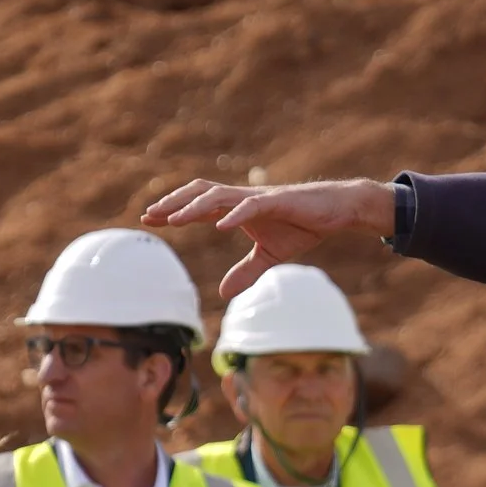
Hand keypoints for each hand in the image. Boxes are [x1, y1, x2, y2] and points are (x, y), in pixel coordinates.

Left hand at [143, 178, 397, 298]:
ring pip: (219, 196)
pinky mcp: (278, 200)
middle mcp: (242, 198)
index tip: (150, 219)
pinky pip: (252, 206)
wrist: (335, 210)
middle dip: (174, 203)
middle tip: (150, 215)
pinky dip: (235, 214)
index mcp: (237, 208)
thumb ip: (246, 272)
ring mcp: (258, 197)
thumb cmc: (301, 226)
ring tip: (174, 220)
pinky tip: (220, 225)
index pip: (199, 206)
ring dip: (195, 207)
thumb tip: (223, 293)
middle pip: (200, 193)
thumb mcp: (269, 256)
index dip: (174, 210)